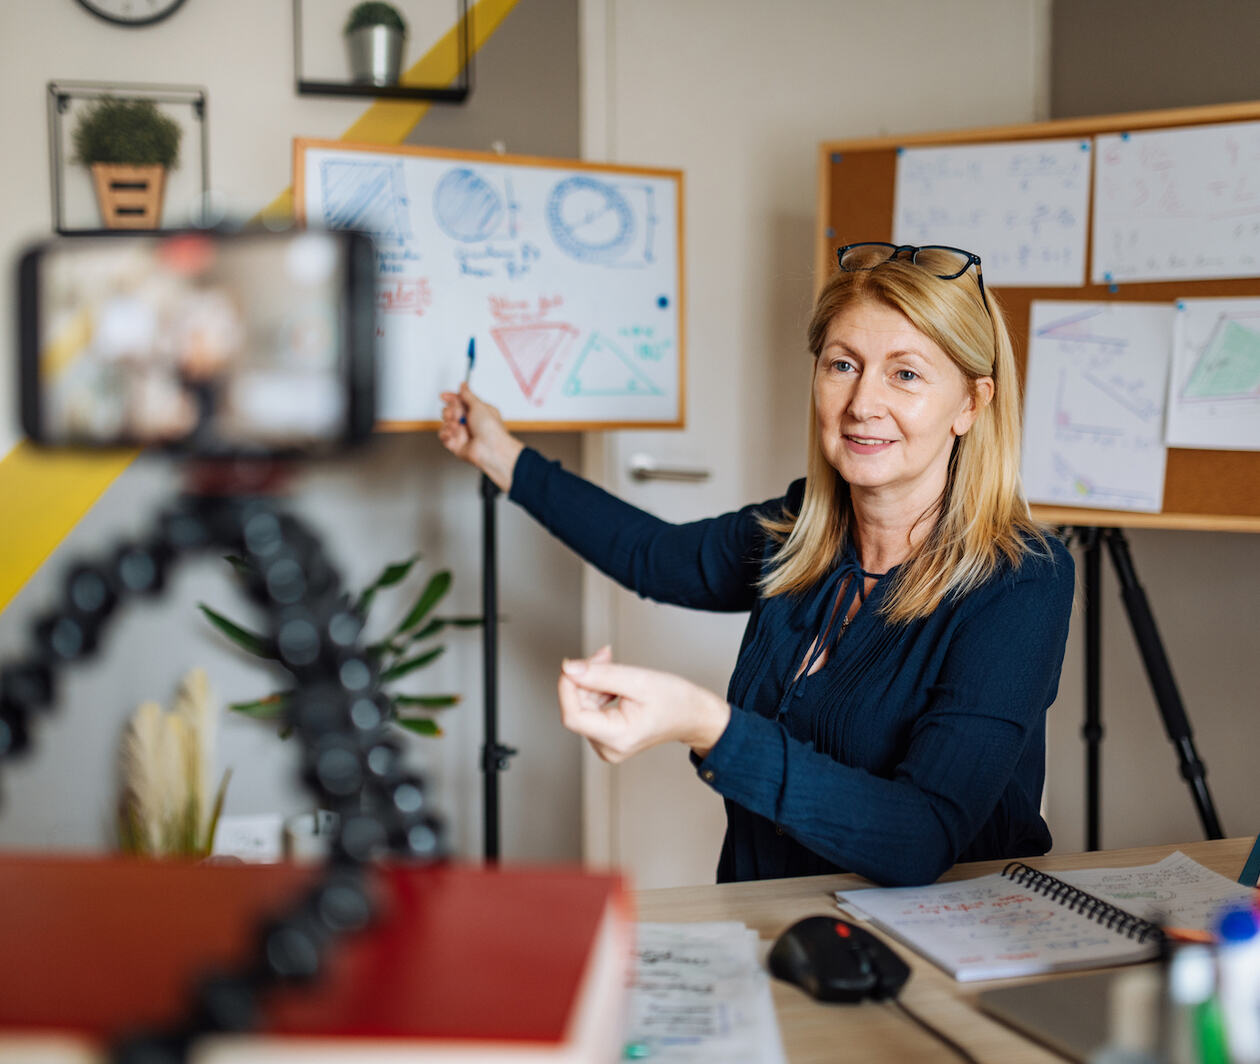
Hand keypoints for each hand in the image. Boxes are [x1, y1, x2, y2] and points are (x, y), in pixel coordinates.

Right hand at [437, 383, 523, 492]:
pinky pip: (443, 436)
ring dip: (449, 423)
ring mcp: (462, 434)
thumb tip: (463, 385)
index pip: (459, 401)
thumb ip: (468, 395)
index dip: (451, 398)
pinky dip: (446, 434)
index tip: (443, 396)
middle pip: (449, 411)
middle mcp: (469, 422)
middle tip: (458, 415)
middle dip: (451, 411)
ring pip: (445, 423)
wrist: (491, 450)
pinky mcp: (455, 444)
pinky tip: (453, 434)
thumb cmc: (491, 429)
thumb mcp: (479, 406)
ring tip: (457, 426)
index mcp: (476, 412)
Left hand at [557, 648, 730, 762]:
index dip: (567, 687)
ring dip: (592, 682)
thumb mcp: (638, 680)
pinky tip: (613, 681)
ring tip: (613, 665)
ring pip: (583, 706)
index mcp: (617, 738)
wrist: (694, 715)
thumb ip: (601, 675)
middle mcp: (608, 748)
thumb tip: (569, 669)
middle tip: (603, 655)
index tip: (573, 665)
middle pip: (578, 708)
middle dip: (585, 678)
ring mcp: (607, 745)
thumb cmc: (676, 701)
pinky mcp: (608, 737)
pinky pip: (591, 710)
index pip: (572, 716)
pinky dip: (598, 690)